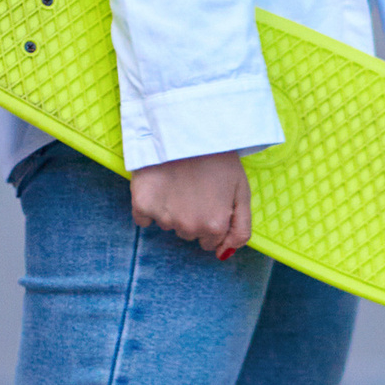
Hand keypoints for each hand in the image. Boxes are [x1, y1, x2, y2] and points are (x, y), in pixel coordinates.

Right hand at [131, 152, 252, 258]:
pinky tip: (158, 186)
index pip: (210, 242)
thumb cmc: (218, 157)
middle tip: (194, 187)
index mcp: (215, 226)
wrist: (187, 128)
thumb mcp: (242, 191)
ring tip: (178, 181)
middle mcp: (189, 227)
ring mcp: (164, 218)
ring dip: (172, 209)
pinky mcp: (142, 205)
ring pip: (167, 224)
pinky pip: (143, 219)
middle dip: (193, 216)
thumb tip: (224, 255)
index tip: (210, 200)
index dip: (211, 220)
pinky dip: (149, 207)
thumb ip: (240, 229)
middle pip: (188, 233)